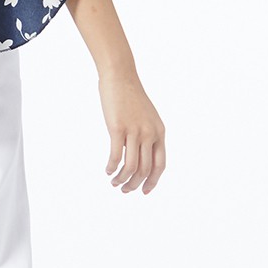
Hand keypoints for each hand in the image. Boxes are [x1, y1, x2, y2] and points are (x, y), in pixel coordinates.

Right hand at [97, 71, 165, 193]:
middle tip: (124, 190)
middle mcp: (150, 133)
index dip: (153, 181)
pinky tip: (107, 170)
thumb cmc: (130, 97)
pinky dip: (111, 167)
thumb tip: (138, 156)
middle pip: (144, 170)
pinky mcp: (118, 128)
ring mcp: (134, 131)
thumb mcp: (145, 118)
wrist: (121, 76)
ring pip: (131, 167)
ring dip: (121, 179)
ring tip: (114, 182)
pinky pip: (116, 156)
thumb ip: (146, 136)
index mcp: (159, 132)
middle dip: (134, 184)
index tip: (144, 191)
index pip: (160, 165)